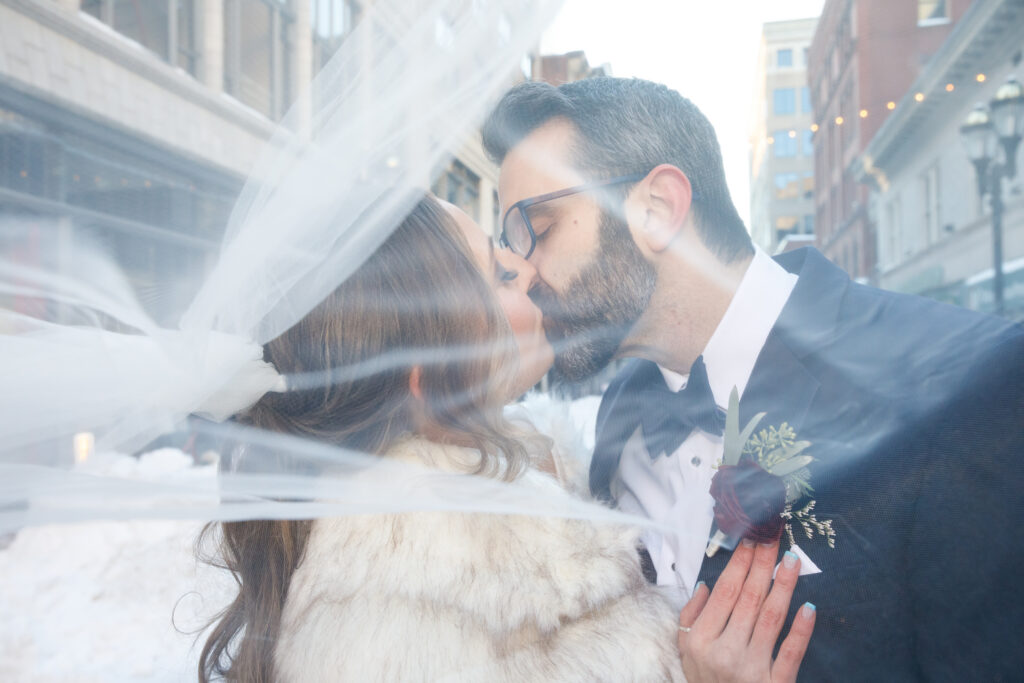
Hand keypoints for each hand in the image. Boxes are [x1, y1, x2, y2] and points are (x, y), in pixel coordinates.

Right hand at [676, 539, 815, 682]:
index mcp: (700, 639)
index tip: (751, 539)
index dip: (740, 563)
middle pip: (749, 598)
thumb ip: (691, 616)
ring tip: (793, 560)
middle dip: (763, 564)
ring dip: (784, 586)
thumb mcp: (684, 650)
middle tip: (774, 537)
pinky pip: (791, 654)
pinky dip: (801, 631)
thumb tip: (708, 584)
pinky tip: (809, 608)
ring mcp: (751, 669)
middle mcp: (725, 651)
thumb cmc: (702, 680)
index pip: (724, 592)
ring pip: (771, 618)